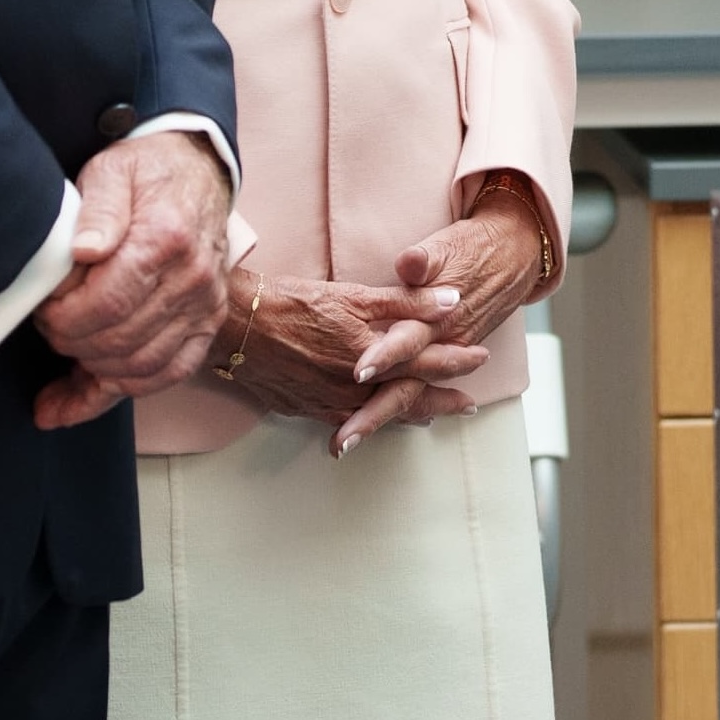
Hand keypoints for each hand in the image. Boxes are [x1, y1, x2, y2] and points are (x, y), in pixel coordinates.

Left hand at [32, 133, 233, 430]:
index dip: (63, 317)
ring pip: (141, 366)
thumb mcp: (113, 170)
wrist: (198, 171)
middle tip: (49, 322)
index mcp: (167, 238)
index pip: (107, 304)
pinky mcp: (207, 323)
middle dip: (70, 341)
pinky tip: (82, 392)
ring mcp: (205, 305)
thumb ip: (98, 208)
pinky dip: (121, 390)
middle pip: (120, 340)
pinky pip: (167, 373)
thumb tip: (83, 251)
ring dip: (92, 367)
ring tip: (65, 349)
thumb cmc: (148, 172)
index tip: (44, 306)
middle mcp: (193, 278)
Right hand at [214, 269, 488, 437]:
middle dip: (443, 400)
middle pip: (411, 396)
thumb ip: (407, 301)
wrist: (238, 328)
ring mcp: (333, 403)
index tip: (481, 359)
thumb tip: (454, 301)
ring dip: (412, 414)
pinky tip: (377, 424)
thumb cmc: (296, 303)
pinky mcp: (310, 409)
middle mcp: (358, 386)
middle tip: (469, 406)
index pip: (428, 360)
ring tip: (434, 418)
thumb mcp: (355, 295)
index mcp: (374, 354)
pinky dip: (372, 423)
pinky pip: (351, 423)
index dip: (457, 360)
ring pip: (384, 414)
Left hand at [331, 190, 547, 453]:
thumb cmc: (475, 249)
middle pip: (405, 384)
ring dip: (377, 420)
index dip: (384, 356)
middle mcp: (443, 344)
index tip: (358, 371)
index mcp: (439, 316)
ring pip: (409, 395)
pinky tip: (371, 427)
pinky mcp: (446, 358)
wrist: (514, 258)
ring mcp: (445, 356)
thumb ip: (424, 258)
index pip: (407, 340)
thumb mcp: (448, 247)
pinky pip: (417, 390)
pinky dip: (396, 413)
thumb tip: (409, 263)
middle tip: (342, 439)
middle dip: (373, 413)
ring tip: (343, 445)